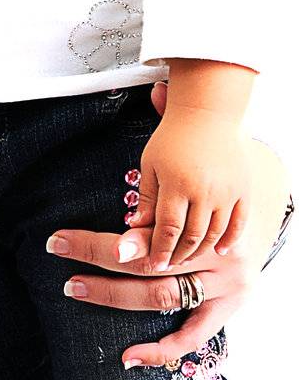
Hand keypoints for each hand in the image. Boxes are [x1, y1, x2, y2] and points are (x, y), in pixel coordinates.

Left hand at [48, 96, 288, 366]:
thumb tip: (147, 121)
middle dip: (97, 262)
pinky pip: (199, 333)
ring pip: (166, 295)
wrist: (260, 182)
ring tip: (75, 289)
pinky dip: (167, 348)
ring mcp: (229, 279)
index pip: (143, 233)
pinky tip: (131, 357)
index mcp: (204, 212)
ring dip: (117, 298)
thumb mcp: (178, 157)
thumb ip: (159, 151)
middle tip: (58, 261)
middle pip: (148, 263)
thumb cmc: (207, 167)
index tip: (59, 241)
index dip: (101, 242)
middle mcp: (217, 248)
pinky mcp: (235, 301)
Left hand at [134, 110, 249, 269]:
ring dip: (201, 251)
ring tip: (187, 259)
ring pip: (215, 234)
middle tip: (168, 265)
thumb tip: (136, 227)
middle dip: (177, 255)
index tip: (153, 263)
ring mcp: (227, 192)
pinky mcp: (243, 190)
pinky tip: (221, 251)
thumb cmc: (172, 137)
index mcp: (177, 184)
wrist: (206, 113)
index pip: (167, 228)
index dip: (159, 249)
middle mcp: (204, 191)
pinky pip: (239, 223)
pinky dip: (230, 240)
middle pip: (192, 236)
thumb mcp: (150, 164)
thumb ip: (147, 197)